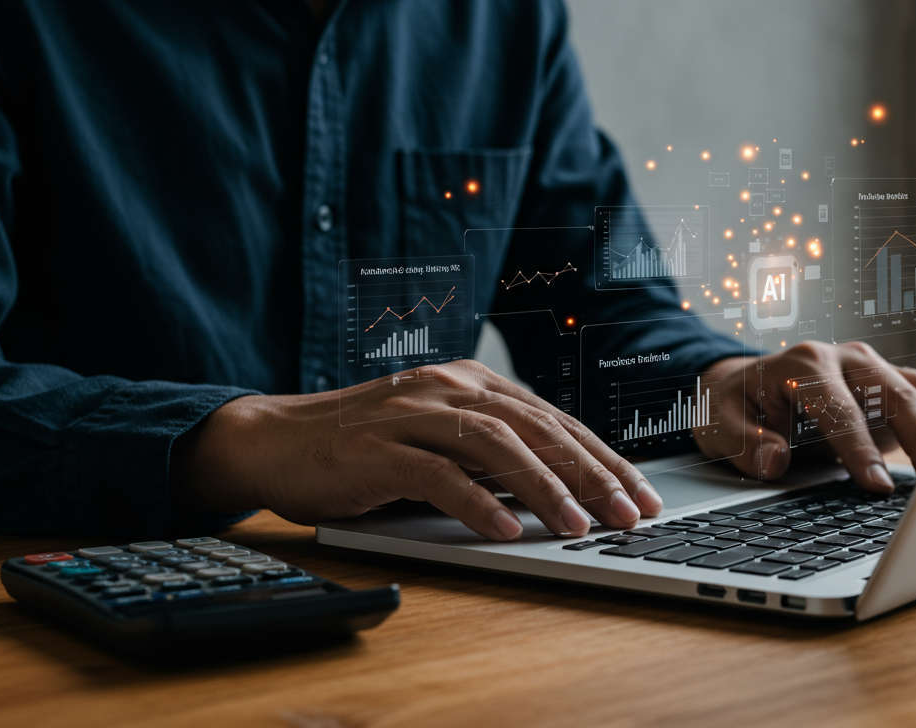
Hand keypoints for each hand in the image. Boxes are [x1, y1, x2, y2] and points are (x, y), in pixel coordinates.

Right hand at [173, 359, 662, 539]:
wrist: (276, 440)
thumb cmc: (363, 449)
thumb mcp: (437, 441)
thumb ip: (489, 455)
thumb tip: (558, 490)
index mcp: (469, 384)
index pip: (552, 420)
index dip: (602, 457)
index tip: (639, 494)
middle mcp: (448, 390)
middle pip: (537, 428)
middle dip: (592, 473)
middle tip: (629, 514)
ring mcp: (412, 415)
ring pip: (496, 447)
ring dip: (545, 488)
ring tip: (579, 526)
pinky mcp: (379, 449)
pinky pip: (438, 476)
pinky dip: (477, 504)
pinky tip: (507, 531)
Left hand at [695, 341, 915, 491]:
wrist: (743, 388)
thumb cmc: (733, 408)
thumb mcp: (718, 426)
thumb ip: (745, 443)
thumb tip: (774, 460)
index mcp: (803, 365)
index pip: (839, 407)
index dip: (859, 448)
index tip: (876, 485)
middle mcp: (845, 359)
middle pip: (895, 393)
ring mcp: (873, 369)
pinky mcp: (890, 386)